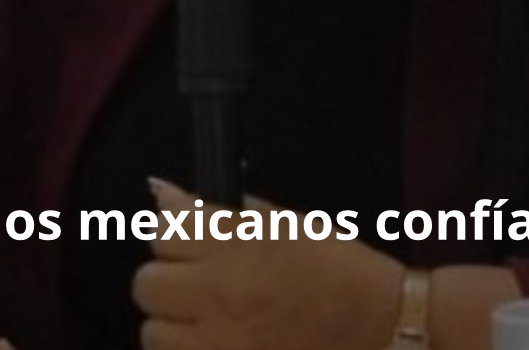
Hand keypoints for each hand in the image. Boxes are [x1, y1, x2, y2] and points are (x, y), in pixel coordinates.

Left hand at [133, 180, 403, 349]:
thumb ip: (219, 211)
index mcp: (234, 246)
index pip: (163, 231)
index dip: (173, 232)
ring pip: (154, 333)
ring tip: (206, 319)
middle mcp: (219, 294)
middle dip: (165, 278)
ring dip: (172, 323)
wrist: (382, 328)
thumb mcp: (283, 223)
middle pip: (147, 284)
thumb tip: (163, 193)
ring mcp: (220, 344)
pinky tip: (219, 342)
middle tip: (195, 280)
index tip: (188, 237)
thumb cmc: (338, 268)